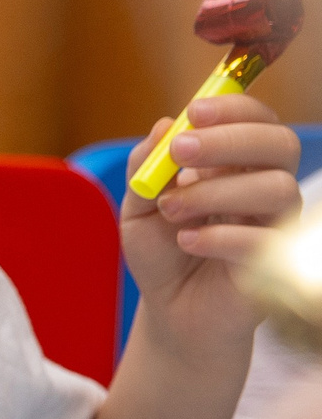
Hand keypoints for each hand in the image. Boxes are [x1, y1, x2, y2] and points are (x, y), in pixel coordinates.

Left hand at [120, 95, 302, 354]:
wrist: (172, 309)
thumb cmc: (162, 251)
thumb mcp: (139, 205)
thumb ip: (146, 166)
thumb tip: (165, 125)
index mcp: (237, 163)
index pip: (256, 120)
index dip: (233, 108)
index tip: (194, 112)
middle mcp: (266, 186)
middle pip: (279, 144)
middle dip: (230, 141)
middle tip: (181, 153)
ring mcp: (277, 224)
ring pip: (279, 188)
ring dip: (217, 193)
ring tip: (171, 211)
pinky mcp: (277, 263)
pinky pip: (268, 239)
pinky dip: (221, 236)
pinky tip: (188, 242)